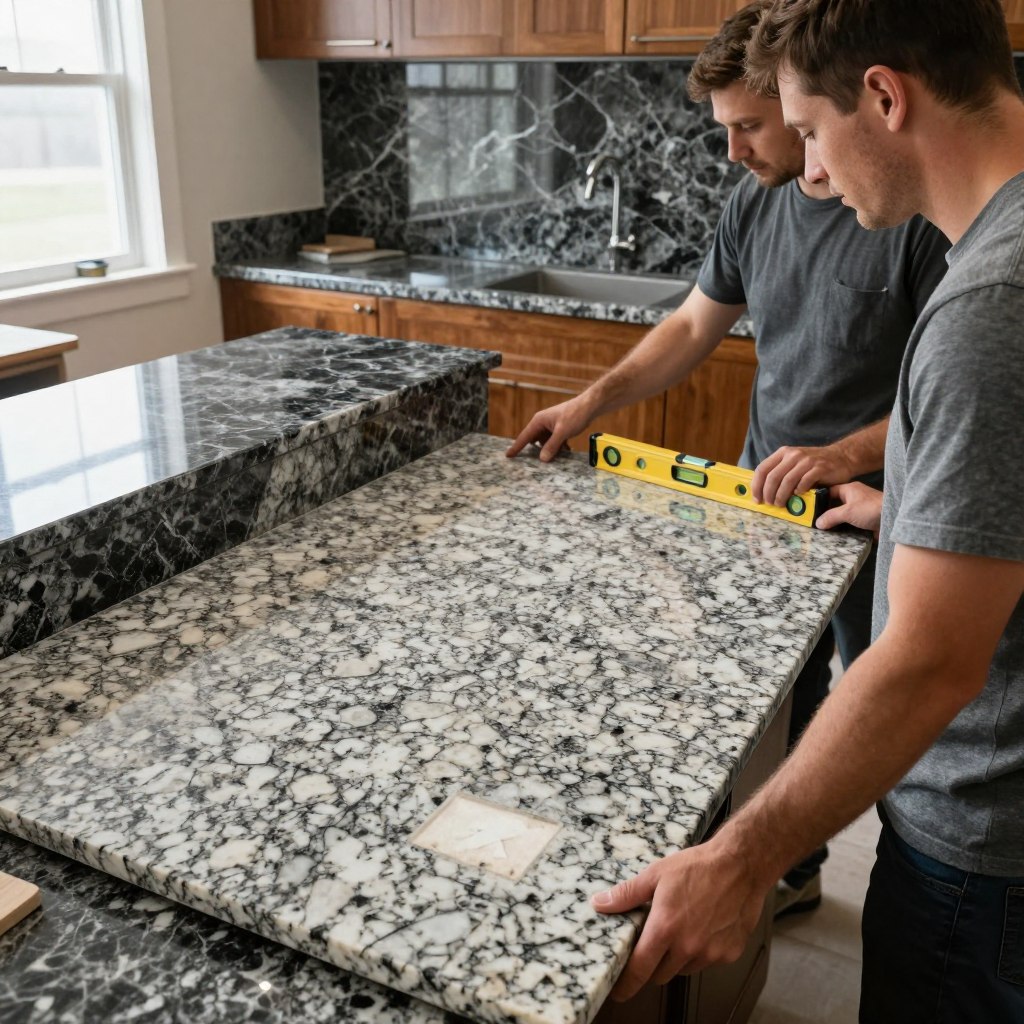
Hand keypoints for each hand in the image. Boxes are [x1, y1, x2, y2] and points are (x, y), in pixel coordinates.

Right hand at [505, 397, 589, 461]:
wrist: (590, 406)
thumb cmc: (575, 414)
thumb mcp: (562, 432)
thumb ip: (552, 446)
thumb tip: (542, 459)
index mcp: (539, 421)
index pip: (524, 436)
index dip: (516, 447)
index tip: (508, 456)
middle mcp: (542, 423)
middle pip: (535, 441)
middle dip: (539, 451)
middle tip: (541, 462)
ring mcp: (551, 426)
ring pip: (546, 442)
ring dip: (551, 449)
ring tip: (559, 455)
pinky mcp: (559, 428)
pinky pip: (554, 441)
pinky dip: (559, 447)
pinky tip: (566, 450)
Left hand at [591, 837, 768, 1001]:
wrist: (740, 865)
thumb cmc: (699, 867)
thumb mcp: (656, 874)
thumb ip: (627, 894)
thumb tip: (601, 903)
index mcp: (666, 928)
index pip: (639, 968)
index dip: (626, 984)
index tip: (620, 992)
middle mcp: (688, 946)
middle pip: (660, 974)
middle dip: (653, 963)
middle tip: (655, 940)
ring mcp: (710, 953)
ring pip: (683, 969)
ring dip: (677, 958)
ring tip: (682, 927)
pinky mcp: (729, 954)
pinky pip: (707, 962)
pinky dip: (701, 952)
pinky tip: (703, 928)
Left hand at [751, 444, 853, 505]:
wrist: (842, 457)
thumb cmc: (814, 464)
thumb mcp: (794, 463)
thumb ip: (781, 472)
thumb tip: (763, 491)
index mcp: (783, 453)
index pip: (762, 469)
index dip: (756, 485)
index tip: (756, 498)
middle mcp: (793, 455)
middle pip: (773, 476)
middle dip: (768, 493)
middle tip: (769, 504)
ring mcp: (807, 461)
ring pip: (787, 480)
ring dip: (781, 495)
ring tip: (780, 504)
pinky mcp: (820, 468)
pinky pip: (804, 481)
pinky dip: (799, 490)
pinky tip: (798, 495)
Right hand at [815, 482, 883, 533]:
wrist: (894, 517)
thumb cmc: (871, 508)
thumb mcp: (847, 512)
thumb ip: (830, 517)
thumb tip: (818, 523)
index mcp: (849, 489)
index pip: (830, 491)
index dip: (820, 498)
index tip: (810, 507)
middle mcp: (855, 498)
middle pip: (835, 504)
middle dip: (826, 513)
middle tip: (815, 521)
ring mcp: (861, 509)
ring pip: (843, 515)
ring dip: (836, 522)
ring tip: (824, 530)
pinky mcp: (866, 520)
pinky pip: (851, 523)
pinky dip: (845, 528)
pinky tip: (838, 535)